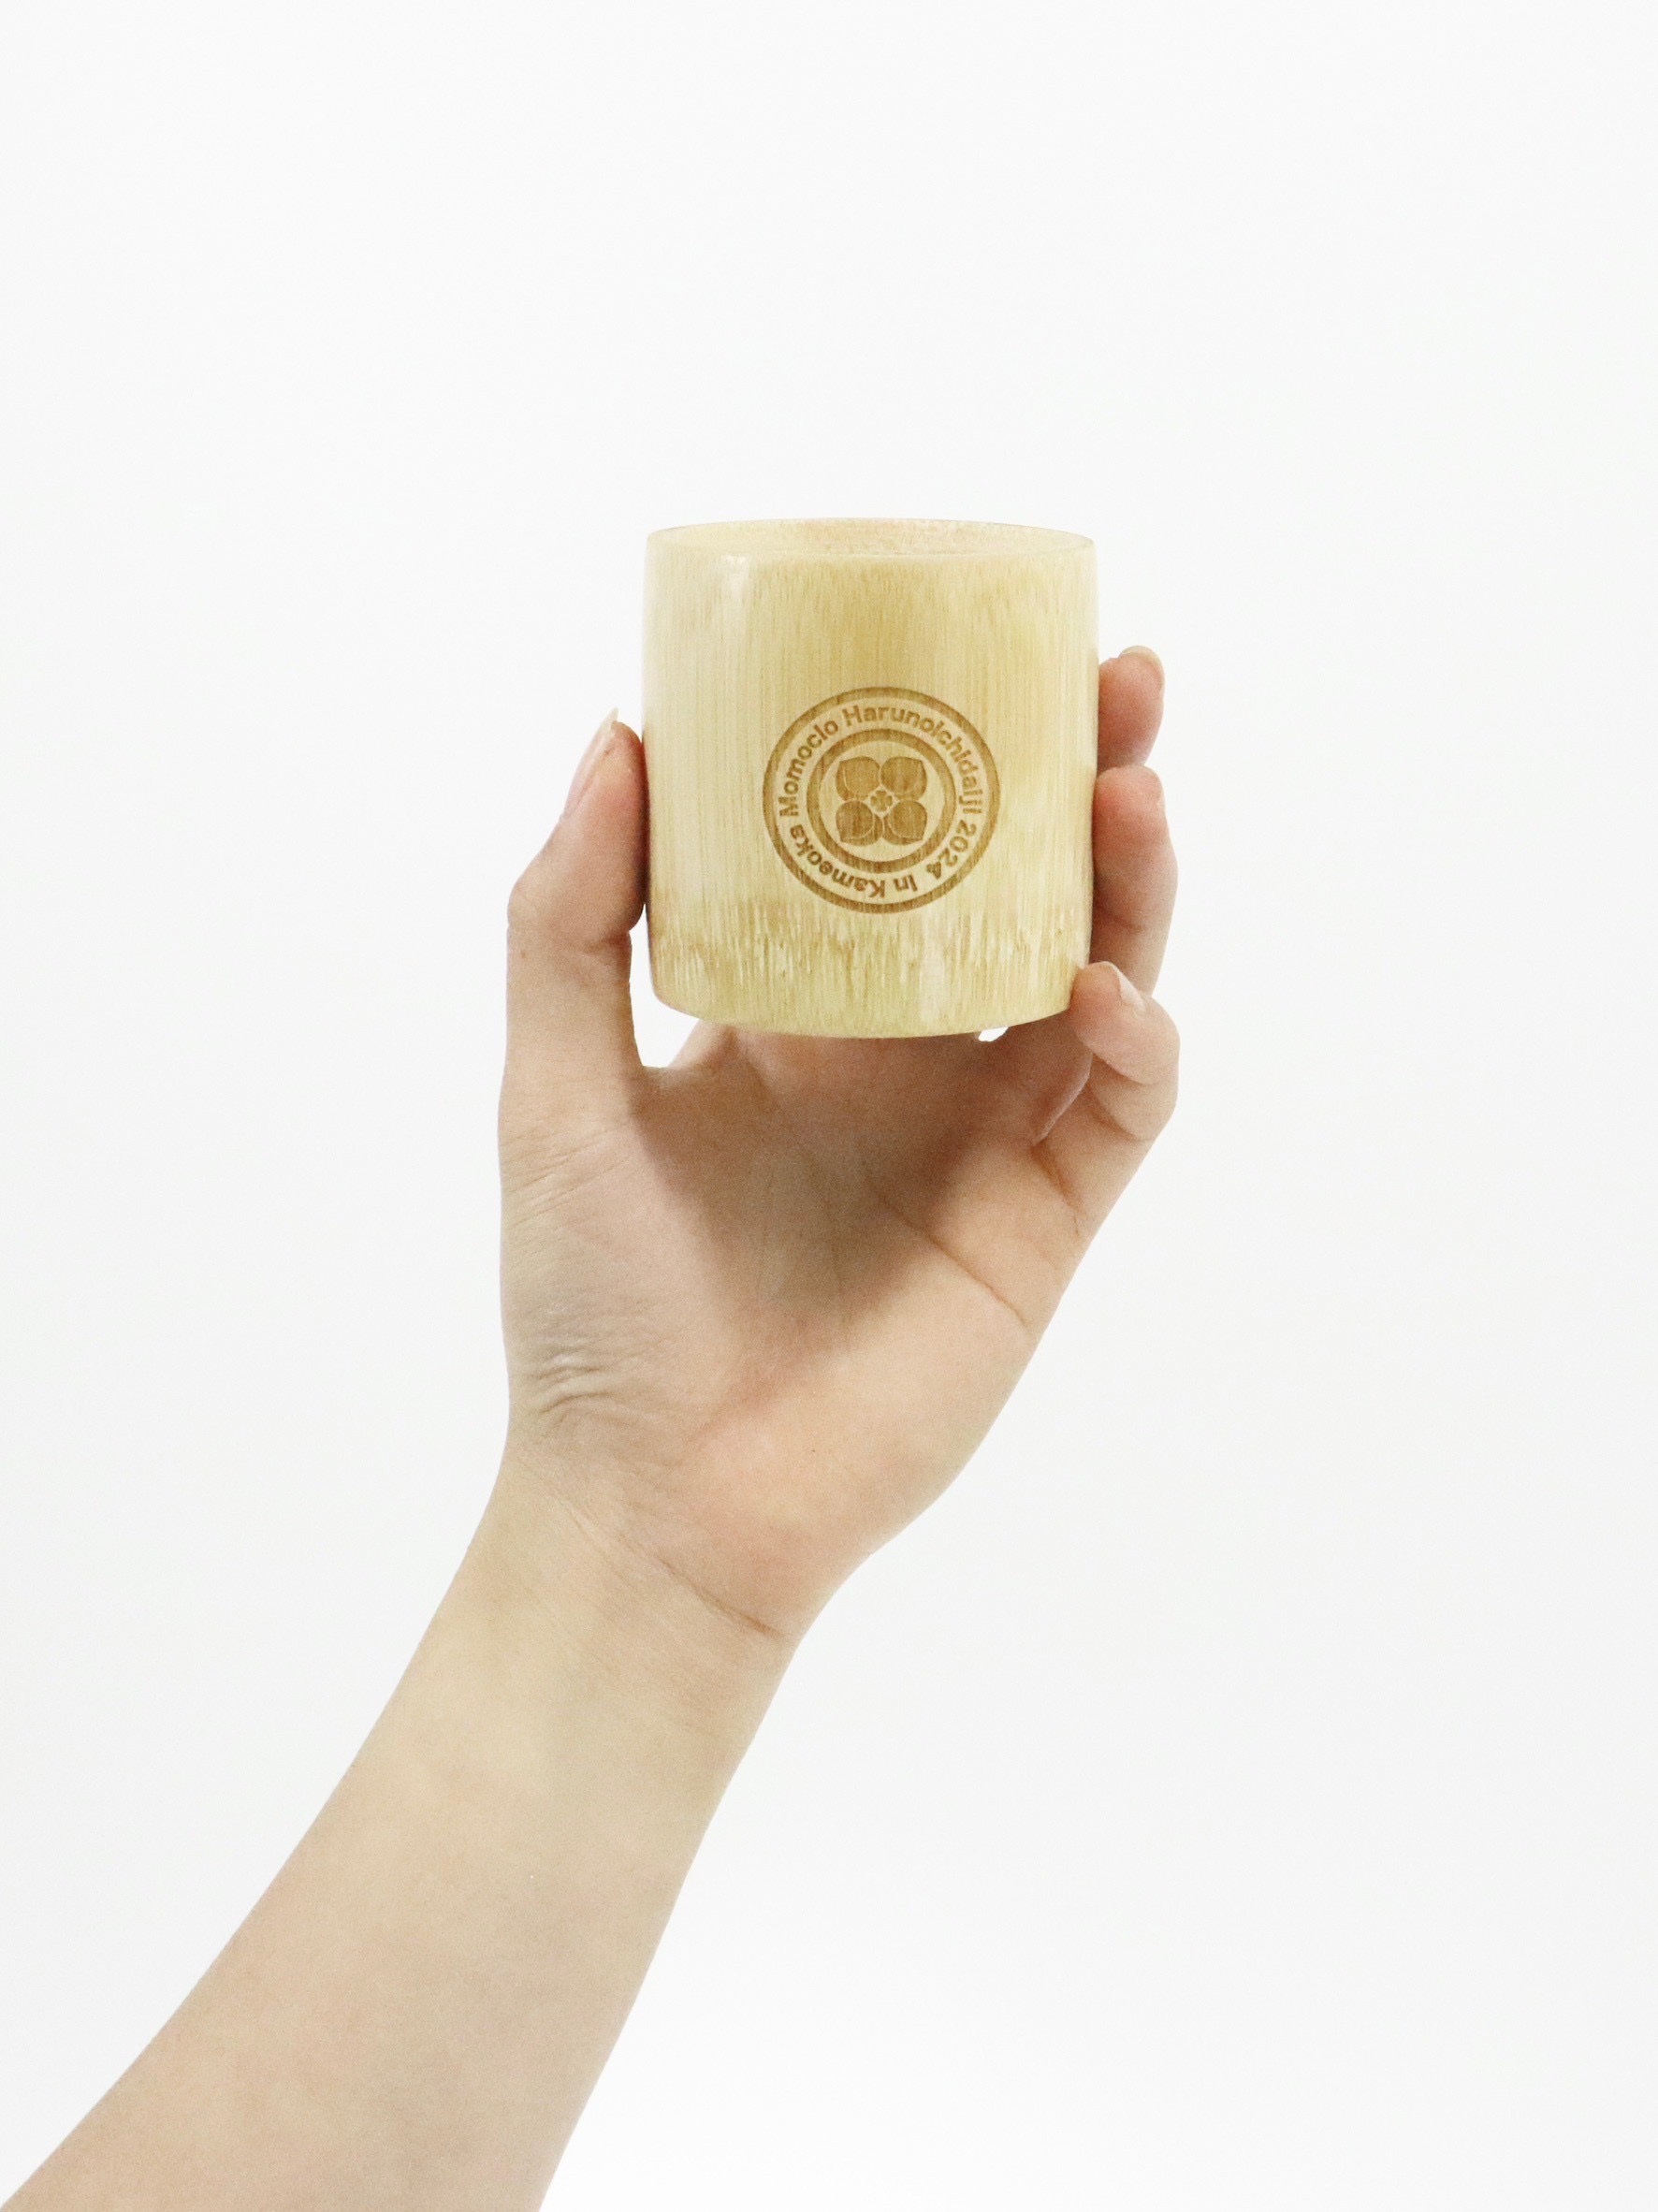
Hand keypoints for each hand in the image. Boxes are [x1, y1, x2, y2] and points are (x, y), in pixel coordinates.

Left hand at [497, 651, 1177, 1645]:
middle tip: (1115, 676)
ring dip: (1128, 882)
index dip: (943, 752)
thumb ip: (571, 919)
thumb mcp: (554, 1087)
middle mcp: (901, 1060)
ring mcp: (980, 1140)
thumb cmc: (590, 1307)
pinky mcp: (1040, 1227)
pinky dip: (1134, 1045)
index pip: (892, 853)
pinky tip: (1104, 994)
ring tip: (1130, 787)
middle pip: (1019, 889)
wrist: (657, 1502)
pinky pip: (1118, 1112)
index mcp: (793, 1016)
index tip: (964, 640)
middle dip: (1076, 779)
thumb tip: (616, 731)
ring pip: (1096, 977)